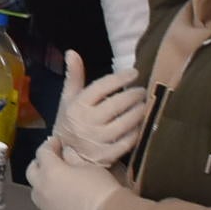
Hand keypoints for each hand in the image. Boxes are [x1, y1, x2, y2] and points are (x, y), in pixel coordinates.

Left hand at [28, 144, 123, 209]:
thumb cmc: (100, 187)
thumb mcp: (88, 166)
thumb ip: (73, 157)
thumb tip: (66, 152)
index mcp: (50, 170)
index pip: (42, 152)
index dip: (50, 145)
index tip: (57, 142)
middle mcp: (41, 188)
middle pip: (31, 171)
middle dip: (39, 163)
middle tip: (51, 160)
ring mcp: (44, 206)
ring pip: (35, 192)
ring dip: (42, 184)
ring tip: (54, 183)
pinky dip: (47, 205)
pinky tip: (56, 204)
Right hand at [50, 51, 149, 169]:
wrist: (66, 157)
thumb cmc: (70, 122)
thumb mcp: (68, 99)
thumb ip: (73, 76)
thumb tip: (72, 52)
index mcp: (78, 106)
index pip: (102, 87)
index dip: (120, 78)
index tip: (134, 73)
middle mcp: (87, 122)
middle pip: (117, 104)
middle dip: (133, 95)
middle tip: (142, 91)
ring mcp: (98, 140)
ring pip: (125, 123)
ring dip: (139, 111)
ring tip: (144, 105)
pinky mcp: (107, 155)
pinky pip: (128, 141)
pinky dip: (137, 131)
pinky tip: (141, 124)